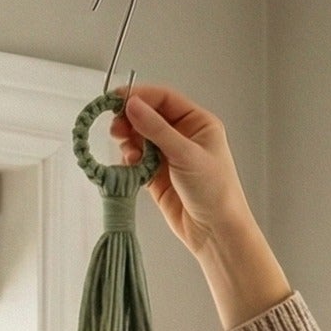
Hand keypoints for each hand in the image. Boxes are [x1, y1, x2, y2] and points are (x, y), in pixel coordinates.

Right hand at [109, 86, 291, 330]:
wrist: (216, 233)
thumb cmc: (214, 191)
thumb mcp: (186, 153)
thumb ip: (157, 129)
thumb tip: (132, 105)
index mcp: (198, 123)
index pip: (164, 100)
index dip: (140, 97)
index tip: (116, 100)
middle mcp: (184, 137)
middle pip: (149, 117)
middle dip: (131, 120)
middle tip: (115, 127)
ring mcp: (170, 157)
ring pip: (141, 139)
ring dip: (129, 140)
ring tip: (123, 146)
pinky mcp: (158, 178)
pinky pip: (138, 162)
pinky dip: (130, 161)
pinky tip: (128, 164)